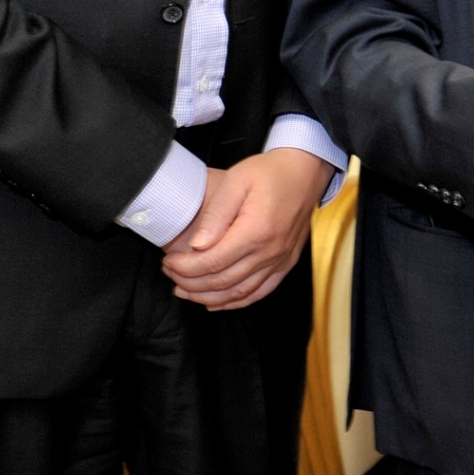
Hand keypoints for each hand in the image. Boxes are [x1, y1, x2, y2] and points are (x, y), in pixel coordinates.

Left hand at [161, 148, 334, 310]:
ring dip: (207, 296)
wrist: (305, 172)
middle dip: (189, 282)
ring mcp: (280, 260)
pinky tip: (215, 302)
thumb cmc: (270, 172)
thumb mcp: (237, 180)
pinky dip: (234, 302)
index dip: (185, 268)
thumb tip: (197, 245)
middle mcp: (270, 251)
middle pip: (223, 282)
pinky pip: (259, 292)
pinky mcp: (285, 263)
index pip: (213, 262)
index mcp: (256, 230)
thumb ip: (216, 214)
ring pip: (238, 293)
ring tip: (184, 290)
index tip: (168, 261)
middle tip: (169, 273)